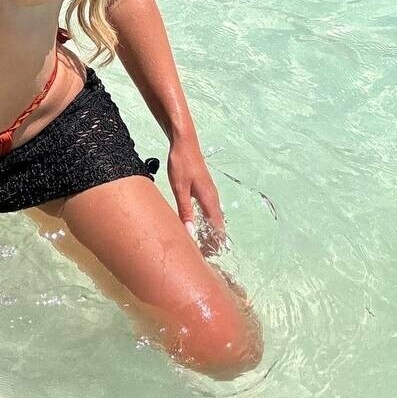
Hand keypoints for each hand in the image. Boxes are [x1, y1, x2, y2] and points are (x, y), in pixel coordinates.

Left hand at [166, 136, 225, 255]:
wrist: (184, 142)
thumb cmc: (181, 164)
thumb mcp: (180, 188)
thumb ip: (185, 210)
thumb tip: (191, 232)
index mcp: (208, 199)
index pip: (216, 226)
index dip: (215, 241)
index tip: (212, 255)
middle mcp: (212, 196)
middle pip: (217, 222)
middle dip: (214, 238)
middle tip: (209, 254)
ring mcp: (209, 191)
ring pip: (213, 215)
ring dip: (211, 229)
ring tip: (205, 242)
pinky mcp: (204, 187)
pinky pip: (209, 208)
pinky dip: (207, 219)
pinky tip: (199, 222)